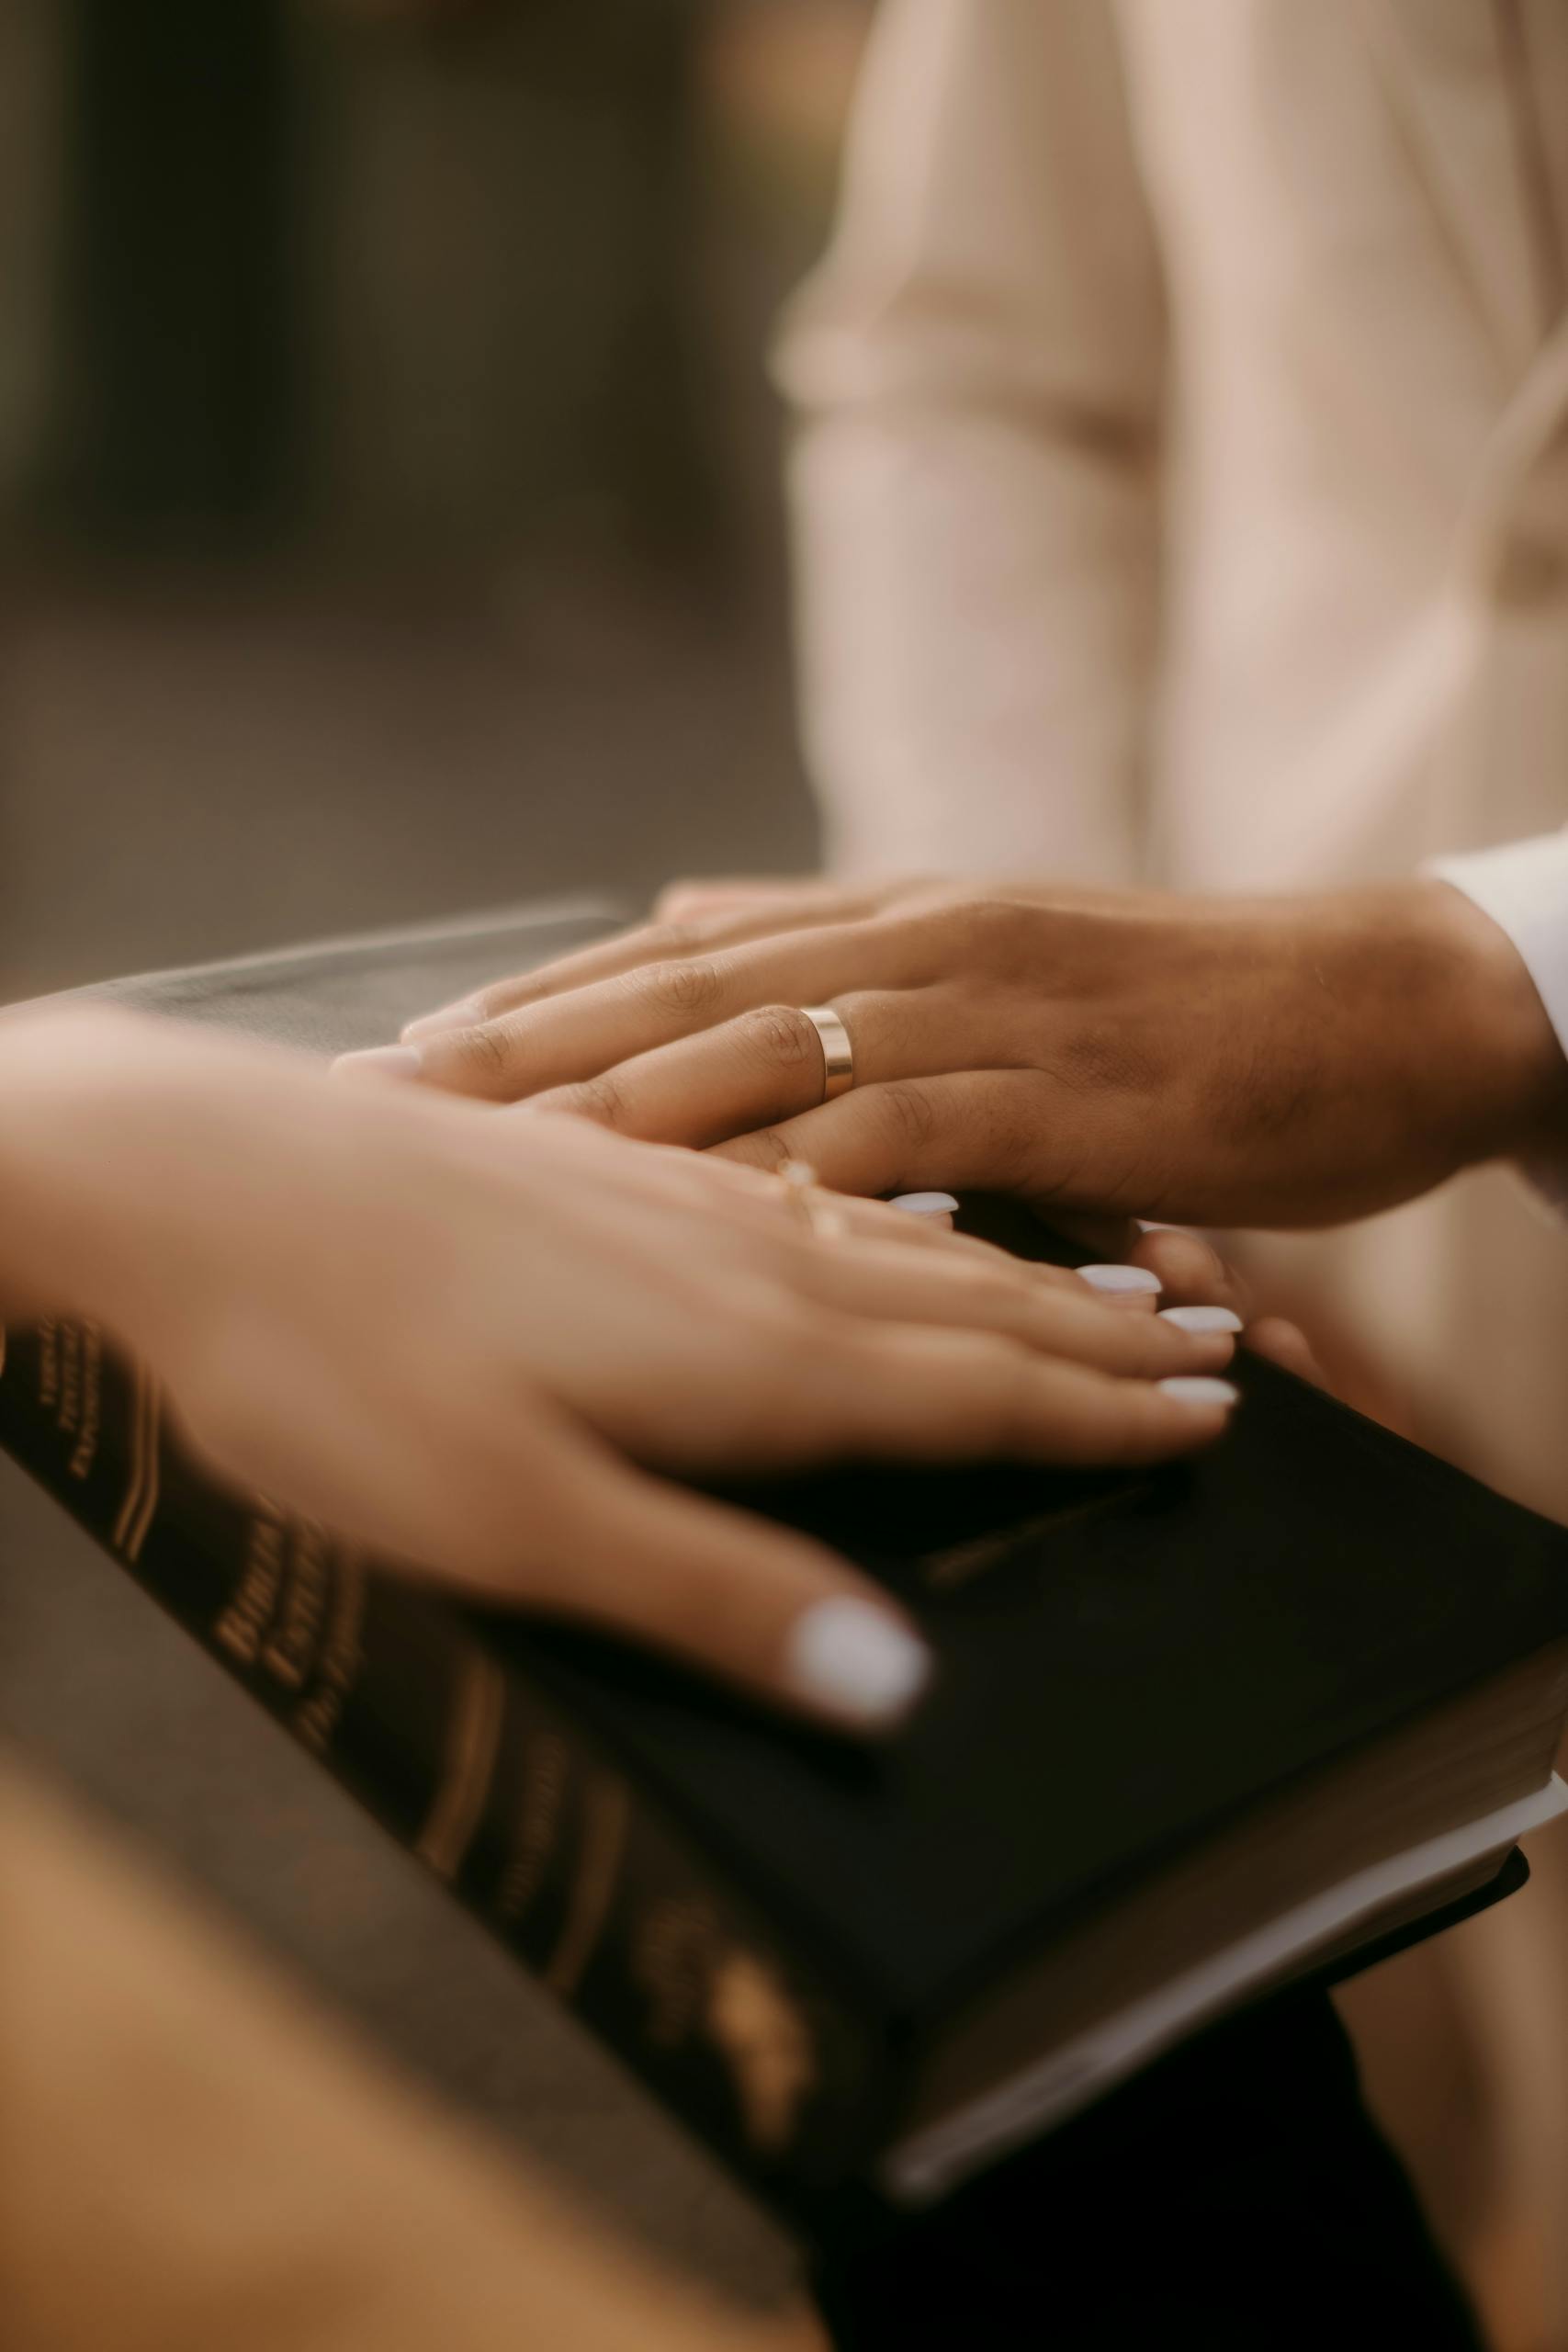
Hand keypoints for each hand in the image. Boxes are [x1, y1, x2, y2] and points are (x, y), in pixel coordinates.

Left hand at [0, 1009, 1240, 1731]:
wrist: (203, 1174)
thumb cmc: (338, 1370)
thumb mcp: (515, 1525)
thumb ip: (712, 1600)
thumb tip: (899, 1694)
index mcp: (748, 1355)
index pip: (972, 1386)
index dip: (1095, 1414)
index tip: (1211, 1415)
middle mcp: (742, 1258)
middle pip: (960, 1298)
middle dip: (1091, 1333)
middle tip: (1210, 1341)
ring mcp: (679, 1198)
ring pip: (895, 1230)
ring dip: (1015, 1264)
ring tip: (1105, 1270)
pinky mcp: (613, 1168)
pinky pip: (807, 1181)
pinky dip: (896, 1206)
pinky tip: (889, 1204)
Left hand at [372, 878, 1567, 1226]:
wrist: (1388, 1006)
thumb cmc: (1187, 1012)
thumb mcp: (998, 958)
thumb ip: (843, 945)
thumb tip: (680, 911)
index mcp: (890, 921)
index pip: (671, 954)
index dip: (533, 1005)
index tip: (405, 1052)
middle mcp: (913, 945)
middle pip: (676, 993)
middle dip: (521, 1051)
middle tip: (382, 1100)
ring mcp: (985, 1009)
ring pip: (766, 1051)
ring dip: (615, 1105)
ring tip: (482, 1157)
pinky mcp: (1059, 1093)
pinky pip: (903, 1135)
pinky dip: (795, 1174)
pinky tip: (697, 1224)